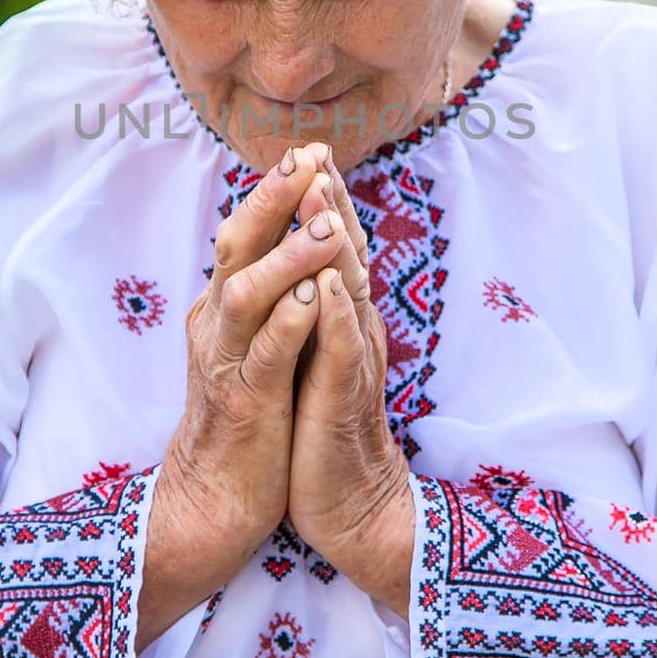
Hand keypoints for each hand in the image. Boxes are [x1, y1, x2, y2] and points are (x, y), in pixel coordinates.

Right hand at [138, 143, 345, 647]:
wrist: (218, 498)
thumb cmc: (251, 413)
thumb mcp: (257, 340)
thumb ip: (269, 290)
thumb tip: (297, 232)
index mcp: (222, 305)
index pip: (245, 233)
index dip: (275, 191)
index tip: (311, 150)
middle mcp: (216, 323)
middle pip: (235, 246)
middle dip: (272, 201)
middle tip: (307, 161)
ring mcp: (227, 361)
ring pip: (247, 294)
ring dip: (286, 257)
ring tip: (324, 225)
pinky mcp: (246, 403)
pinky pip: (265, 355)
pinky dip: (288, 323)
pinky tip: (315, 298)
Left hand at [287, 156, 414, 615]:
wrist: (353, 507)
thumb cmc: (325, 431)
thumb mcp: (316, 358)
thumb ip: (315, 311)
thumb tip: (302, 262)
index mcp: (343, 320)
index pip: (334, 249)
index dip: (323, 200)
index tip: (307, 150)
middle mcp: (354, 331)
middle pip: (345, 255)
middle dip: (330, 203)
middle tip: (317, 151)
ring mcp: (352, 363)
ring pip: (346, 292)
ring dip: (333, 244)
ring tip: (318, 197)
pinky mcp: (341, 401)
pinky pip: (340, 351)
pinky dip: (332, 315)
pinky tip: (322, 284)